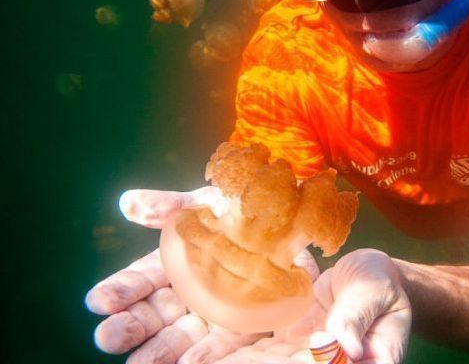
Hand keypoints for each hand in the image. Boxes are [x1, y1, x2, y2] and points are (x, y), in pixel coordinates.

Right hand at [84, 187, 268, 362]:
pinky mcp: (236, 331)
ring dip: (156, 351)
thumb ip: (171, 206)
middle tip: (108, 336)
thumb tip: (128, 203)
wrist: (288, 226)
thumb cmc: (240, 213)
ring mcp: (209, 314)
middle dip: (129, 326)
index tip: (98, 300)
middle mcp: (185, 294)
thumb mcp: (206, 204)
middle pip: (150, 315)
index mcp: (171, 264)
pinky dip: (200, 358)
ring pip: (176, 338)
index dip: (119, 290)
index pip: (139, 281)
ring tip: (137, 363)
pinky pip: (217, 349)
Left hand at [212, 249, 411, 363]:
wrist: (373, 275)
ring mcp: (295, 352)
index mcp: (345, 362)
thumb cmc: (383, 285)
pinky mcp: (283, 337)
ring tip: (183, 363)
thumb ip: (357, 319)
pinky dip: (224, 349)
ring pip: (256, 363)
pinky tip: (195, 353)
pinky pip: (251, 345)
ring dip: (223, 362)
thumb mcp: (375, 295)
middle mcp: (316, 363)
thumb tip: (345, 348)